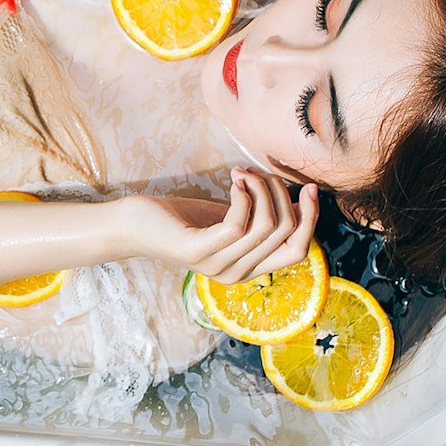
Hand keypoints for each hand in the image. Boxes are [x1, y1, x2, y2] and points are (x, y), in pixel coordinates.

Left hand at [126, 168, 318, 282]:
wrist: (134, 224)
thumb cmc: (182, 218)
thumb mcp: (230, 217)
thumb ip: (260, 216)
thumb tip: (298, 199)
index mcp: (249, 267)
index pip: (298, 252)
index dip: (311, 219)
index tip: (310, 188)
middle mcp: (237, 273)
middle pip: (286, 234)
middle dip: (281, 195)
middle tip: (258, 172)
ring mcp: (218, 266)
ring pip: (267, 226)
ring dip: (261, 190)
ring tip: (242, 173)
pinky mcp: (199, 251)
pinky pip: (238, 224)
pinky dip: (243, 196)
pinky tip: (234, 182)